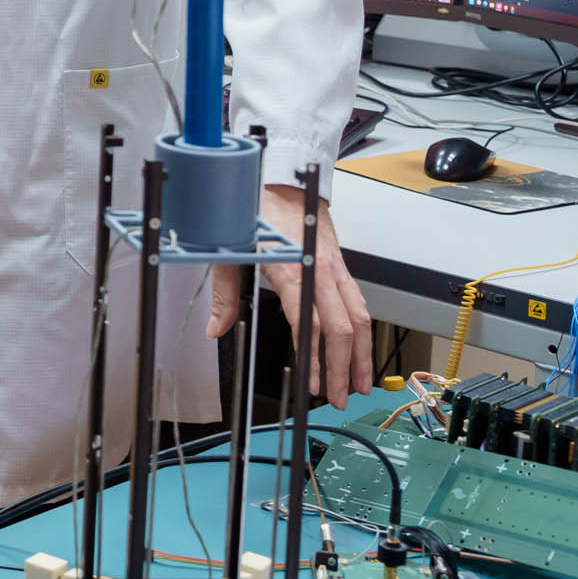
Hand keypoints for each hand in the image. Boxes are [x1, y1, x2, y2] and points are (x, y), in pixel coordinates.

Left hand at [206, 185, 373, 408]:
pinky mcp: (341, 268)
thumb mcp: (230, 251)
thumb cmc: (257, 211)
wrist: (285, 182)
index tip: (312, 381)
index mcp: (293, 268)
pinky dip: (362, 332)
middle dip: (343, 367)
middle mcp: (320, 271)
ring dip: (360, 354)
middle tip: (338, 396)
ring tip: (359, 384)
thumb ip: (223, 293)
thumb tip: (215, 328)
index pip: (309, 321)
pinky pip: (358, 304)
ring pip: (358, 318)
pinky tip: (359, 351)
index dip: (314, 356)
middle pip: (341, 328)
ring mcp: (335, 270)